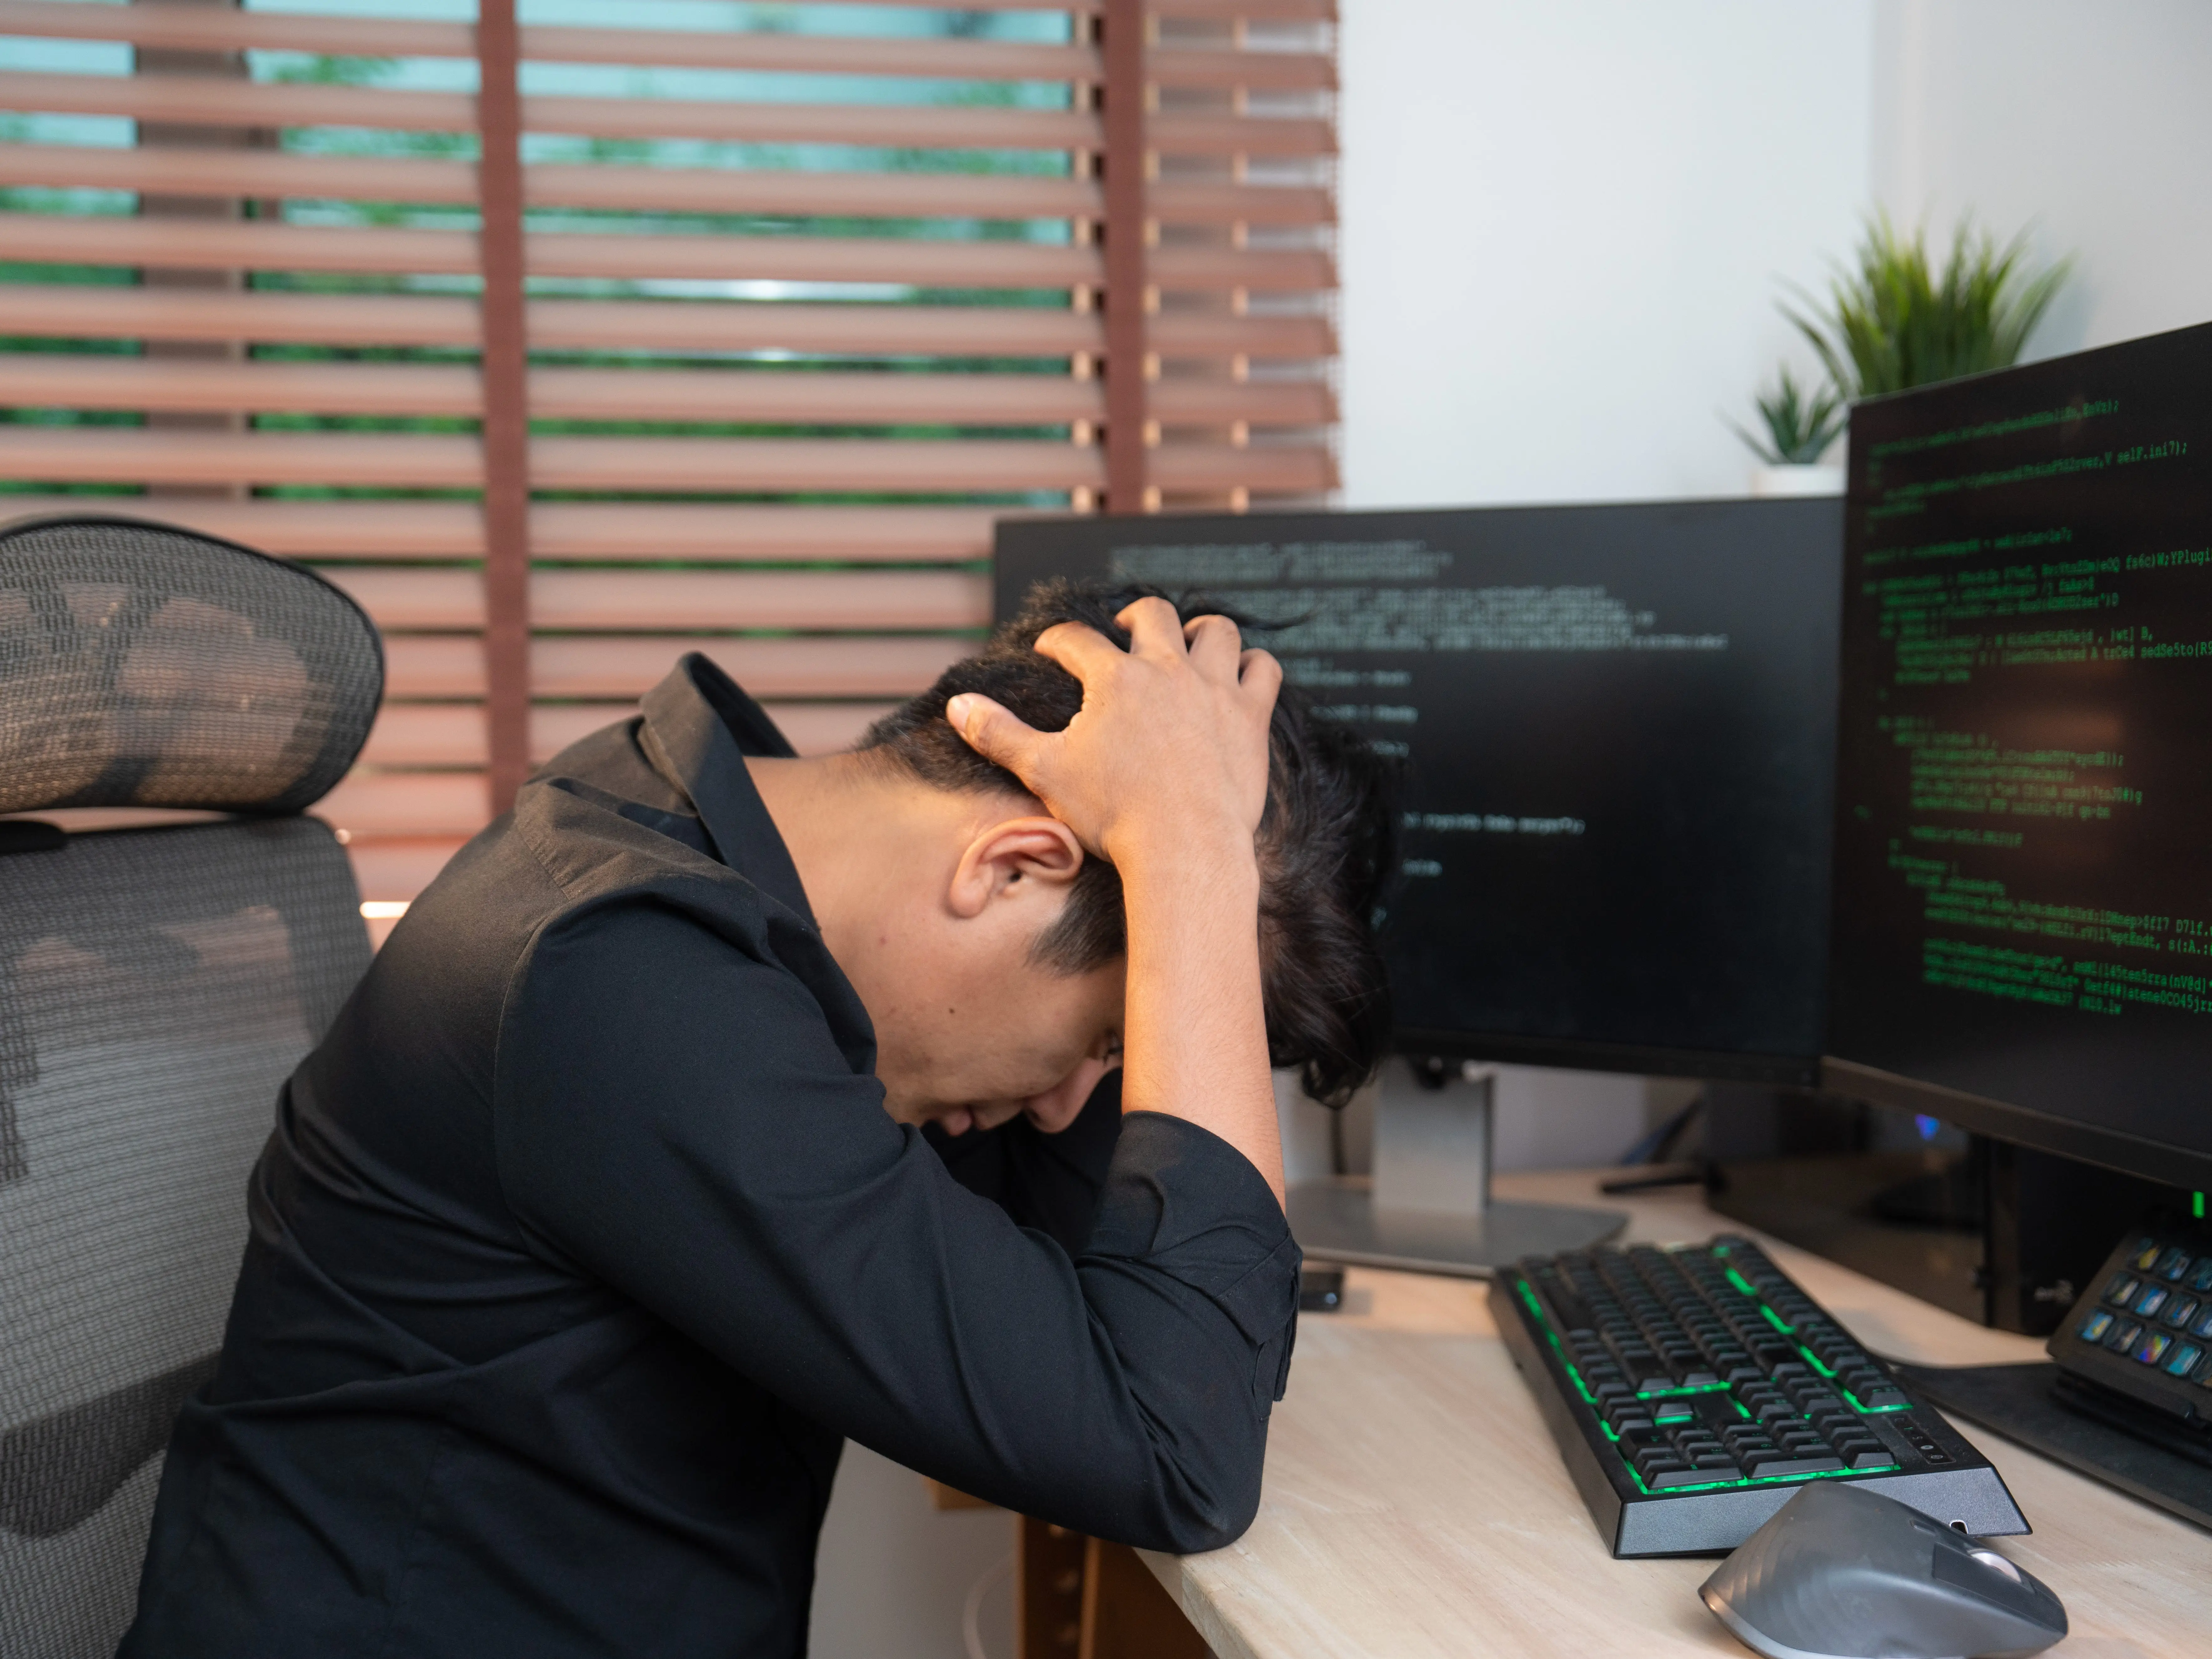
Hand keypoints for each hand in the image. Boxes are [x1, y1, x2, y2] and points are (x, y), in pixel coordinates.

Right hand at [945, 597, 1281, 869]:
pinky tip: (1241, 673)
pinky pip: (1264, 669)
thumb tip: (957, 705)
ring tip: (1189, 641)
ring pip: (1216, 632)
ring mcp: (1215, 689)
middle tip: (1124, 631)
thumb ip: (999, 734)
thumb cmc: (1112, 814)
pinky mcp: (1251, 717)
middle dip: (1133, 617)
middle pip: (1152, 615)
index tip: (1050, 650)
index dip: (1057, 641)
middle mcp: (1168, 669)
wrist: (1183, 846)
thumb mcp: (1044, 771)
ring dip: (1200, 630)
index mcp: (1115, 678)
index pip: (1076, 640)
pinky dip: (1253, 665)